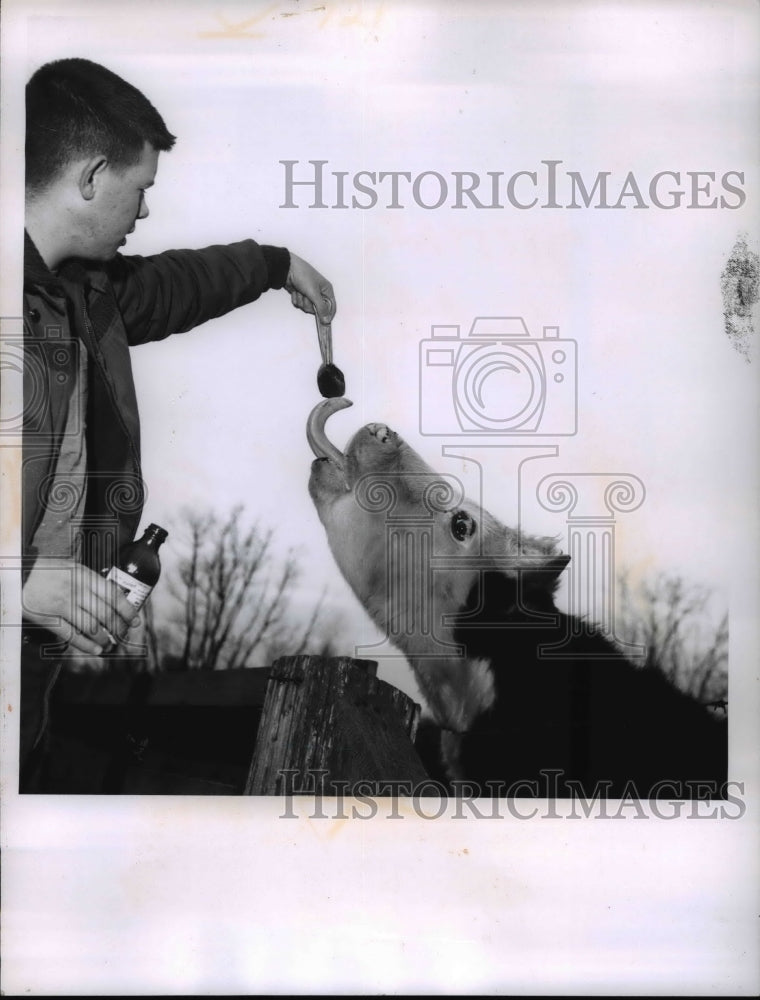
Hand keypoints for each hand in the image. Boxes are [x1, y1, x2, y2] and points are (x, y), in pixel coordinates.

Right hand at [22, 559, 138, 655]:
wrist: (19, 574)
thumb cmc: (47, 570)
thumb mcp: (73, 568)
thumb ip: (90, 581)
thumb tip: (113, 597)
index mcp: (84, 576)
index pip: (113, 596)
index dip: (127, 611)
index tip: (135, 621)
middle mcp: (76, 590)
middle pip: (105, 614)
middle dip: (118, 628)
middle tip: (122, 635)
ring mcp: (62, 605)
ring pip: (91, 627)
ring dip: (104, 639)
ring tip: (109, 644)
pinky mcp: (49, 618)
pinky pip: (71, 635)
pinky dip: (86, 645)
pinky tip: (95, 650)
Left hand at [284, 254, 335, 324]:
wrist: (287, 269)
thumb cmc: (303, 276)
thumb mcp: (314, 292)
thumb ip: (321, 307)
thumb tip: (327, 320)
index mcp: (326, 290)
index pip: (331, 306)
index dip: (328, 314)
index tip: (324, 322)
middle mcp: (319, 293)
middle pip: (317, 309)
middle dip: (309, 304)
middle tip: (306, 296)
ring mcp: (309, 294)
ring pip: (307, 307)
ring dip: (301, 301)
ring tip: (300, 291)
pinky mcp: (301, 295)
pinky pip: (299, 304)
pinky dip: (296, 299)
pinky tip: (295, 291)